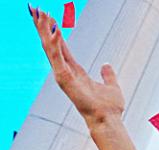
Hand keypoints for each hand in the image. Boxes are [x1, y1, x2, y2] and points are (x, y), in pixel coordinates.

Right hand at [30, 8, 124, 124]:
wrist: (108, 119)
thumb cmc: (109, 107)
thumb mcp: (111, 86)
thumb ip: (107, 75)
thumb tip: (106, 65)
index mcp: (75, 71)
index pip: (61, 48)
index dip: (55, 33)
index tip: (50, 18)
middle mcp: (66, 72)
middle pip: (51, 44)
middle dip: (44, 27)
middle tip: (37, 9)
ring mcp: (63, 75)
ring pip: (50, 48)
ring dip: (45, 31)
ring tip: (40, 14)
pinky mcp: (63, 78)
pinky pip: (58, 57)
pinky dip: (56, 44)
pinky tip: (56, 31)